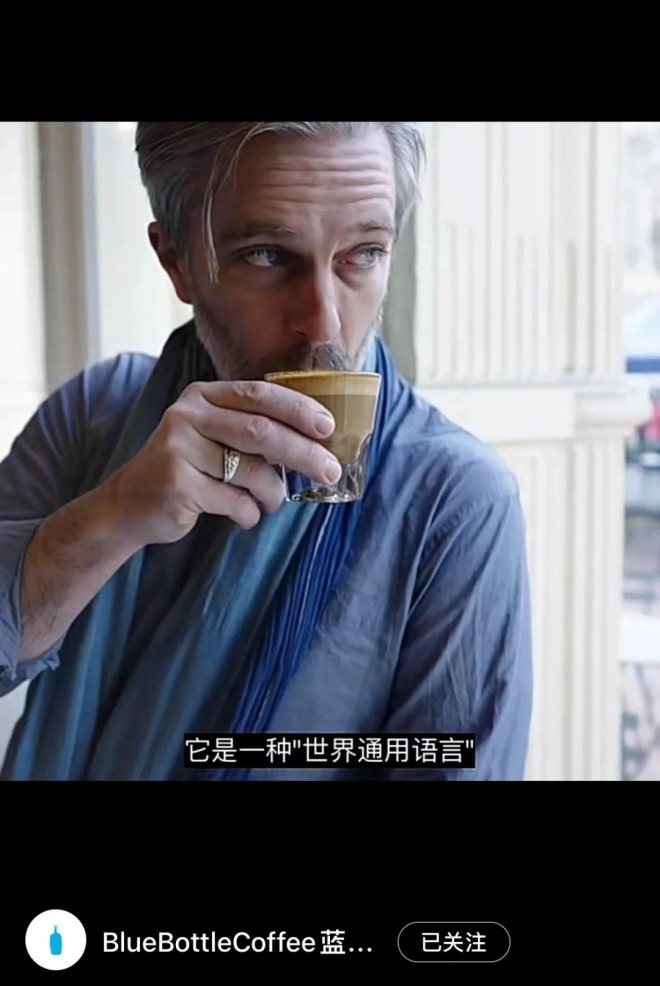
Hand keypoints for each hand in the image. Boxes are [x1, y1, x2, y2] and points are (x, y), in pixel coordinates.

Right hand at [100, 379, 339, 545]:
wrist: (129, 504)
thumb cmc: (187, 469)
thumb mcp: (211, 436)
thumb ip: (249, 428)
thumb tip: (317, 439)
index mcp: (202, 396)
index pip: (259, 395)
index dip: (298, 410)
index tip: (329, 428)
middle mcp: (187, 416)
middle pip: (261, 432)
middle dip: (304, 453)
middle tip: (330, 472)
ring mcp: (178, 449)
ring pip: (252, 472)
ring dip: (274, 493)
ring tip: (273, 501)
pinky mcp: (177, 485)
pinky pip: (235, 502)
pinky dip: (250, 514)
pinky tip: (245, 515)